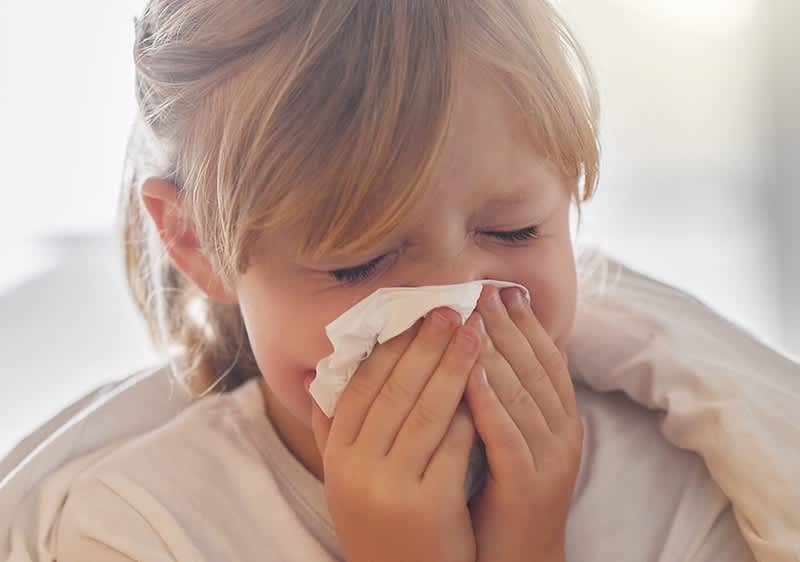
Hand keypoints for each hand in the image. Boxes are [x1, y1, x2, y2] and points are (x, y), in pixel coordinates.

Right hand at [309, 307, 484, 561]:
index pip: (361, 386)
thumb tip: (315, 375)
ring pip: (427, 413)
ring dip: (453, 367)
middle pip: (395, 391)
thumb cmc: (380, 522)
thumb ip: (331, 430)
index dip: (389, 346)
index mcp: (337, 456)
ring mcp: (391, 489)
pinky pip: (454, 447)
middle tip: (450, 309)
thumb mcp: (344, 480)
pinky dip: (471, 411)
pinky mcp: (429, 507)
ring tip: (475, 333)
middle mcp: (356, 469)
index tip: (413, 314)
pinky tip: (488, 383)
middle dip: (425, 345)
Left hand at [463, 285, 582, 561]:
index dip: (526, 323)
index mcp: (561, 420)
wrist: (521, 560)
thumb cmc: (507, 495)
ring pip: (521, 393)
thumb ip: (508, 400)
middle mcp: (562, 433)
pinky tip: (469, 373)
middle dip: (508, 325)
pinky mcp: (526, 485)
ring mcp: (548, 459)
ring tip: (472, 316)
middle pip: (535, 367)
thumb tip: (484, 352)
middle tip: (483, 289)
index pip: (546, 359)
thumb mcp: (515, 439)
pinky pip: (506, 434)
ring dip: (496, 351)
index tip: (503, 289)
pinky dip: (489, 401)